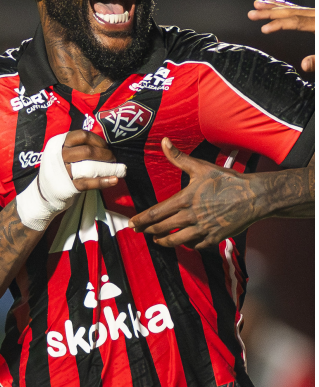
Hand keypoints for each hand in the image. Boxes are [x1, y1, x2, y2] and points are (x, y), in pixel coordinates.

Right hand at [14, 130, 125, 230]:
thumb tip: (105, 146)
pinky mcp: (68, 186)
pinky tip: (114, 180)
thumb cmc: (59, 168)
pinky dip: (103, 181)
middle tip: (113, 159)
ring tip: (119, 170)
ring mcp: (63, 171)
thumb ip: (77, 146)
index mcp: (59, 144)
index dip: (98, 140)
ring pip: (89, 166)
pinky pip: (88, 182)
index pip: (82, 135)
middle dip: (105, 154)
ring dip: (108, 167)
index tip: (105, 146)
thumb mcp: (62, 152)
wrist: (43, 192)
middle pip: (87, 151)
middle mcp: (59, 156)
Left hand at [130, 138, 258, 248]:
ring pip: (175, 240)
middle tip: (140, 231)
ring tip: (157, 240)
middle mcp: (190, 216)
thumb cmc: (227, 181)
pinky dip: (186, 244)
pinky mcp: (213, 238)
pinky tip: (183, 241)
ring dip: (164, 241)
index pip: (155, 213)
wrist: (254, 196)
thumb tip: (164, 141)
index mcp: (185, 200)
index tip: (132, 223)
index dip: (141, 219)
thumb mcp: (201, 167)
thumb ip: (179, 158)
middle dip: (148, 230)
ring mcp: (202, 229)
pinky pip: (194, 245)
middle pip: (161, 228)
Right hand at [248, 0, 314, 71]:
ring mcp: (317, 15)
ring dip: (274, 6)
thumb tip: (303, 65)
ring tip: (257, 3)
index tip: (263, 29)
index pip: (296, 22)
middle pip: (291, 11)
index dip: (279, 25)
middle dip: (270, 12)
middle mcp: (317, 16)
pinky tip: (275, 2)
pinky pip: (298, 8)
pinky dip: (285, 5)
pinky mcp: (316, 16)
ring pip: (293, 7)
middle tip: (251, 13)